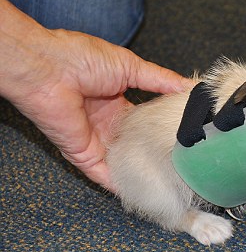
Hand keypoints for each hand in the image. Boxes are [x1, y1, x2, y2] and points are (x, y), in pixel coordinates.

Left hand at [1, 0, 194, 189]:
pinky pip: (105, 176)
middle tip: (184, 162)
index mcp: (116, 101)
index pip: (144, 121)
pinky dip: (122, 185)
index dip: (163, 128)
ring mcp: (95, 141)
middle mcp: (106, 123)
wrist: (47, 68)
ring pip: (123, 163)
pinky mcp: (84, 155)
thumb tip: (192, 87)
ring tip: (170, 182)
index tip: (188, 136)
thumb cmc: (82, 59)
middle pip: (135, 144)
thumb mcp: (132, 66)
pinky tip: (143, 192)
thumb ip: (162, 80)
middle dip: (156, 153)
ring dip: (142, 171)